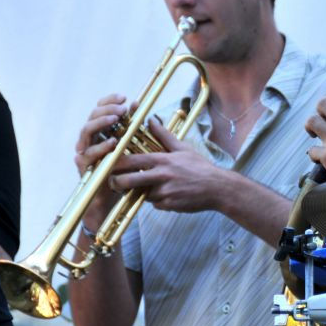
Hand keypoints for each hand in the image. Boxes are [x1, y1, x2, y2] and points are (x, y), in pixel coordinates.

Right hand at [73, 94, 131, 226]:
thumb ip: (133, 129)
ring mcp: (85, 152)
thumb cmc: (124, 172)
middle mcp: (90, 139)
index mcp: (101, 132)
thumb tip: (141, 109)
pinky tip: (113, 142)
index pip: (101, 110)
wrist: (114, 200)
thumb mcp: (131, 148)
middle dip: (107, 109)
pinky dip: (101, 146)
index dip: (110, 101)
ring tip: (116, 117)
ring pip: (86, 131)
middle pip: (92, 116)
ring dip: (102, 122)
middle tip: (122, 106)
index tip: (125, 97)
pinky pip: (89, 154)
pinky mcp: (83, 166)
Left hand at [108, 119, 226, 213]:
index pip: (130, 161)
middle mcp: (161, 176)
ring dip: (139, 192)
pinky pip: (154, 204)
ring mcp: (164, 192)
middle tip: (113, 182)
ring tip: (145, 187)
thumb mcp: (182, 148)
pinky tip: (166, 195)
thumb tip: (151, 120)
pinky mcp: (168, 205)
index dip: (115, 163)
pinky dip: (156, 200)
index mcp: (162, 160)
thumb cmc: (200, 167)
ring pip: (140, 194)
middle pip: (128, 181)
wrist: (218, 188)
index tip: (107, 163)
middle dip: (116, 182)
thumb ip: (163, 135)